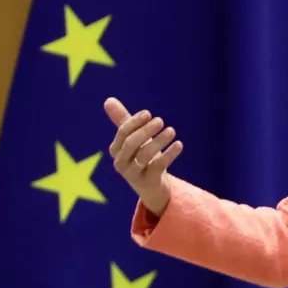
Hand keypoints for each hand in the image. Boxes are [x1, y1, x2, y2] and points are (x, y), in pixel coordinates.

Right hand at [104, 97, 182, 216]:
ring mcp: (133, 174)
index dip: (135, 122)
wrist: (152, 187)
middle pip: (131, 143)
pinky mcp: (148, 181)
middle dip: (145, 130)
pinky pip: (158, 166)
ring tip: (171, 131)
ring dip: (159, 141)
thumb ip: (122, 120)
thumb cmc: (140, 157)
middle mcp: (121, 162)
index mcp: (116, 149)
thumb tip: (108, 100)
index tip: (148, 113)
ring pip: (144, 155)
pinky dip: (169, 154)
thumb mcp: (133, 139)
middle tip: (160, 120)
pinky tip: (179, 144)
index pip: (122, 133)